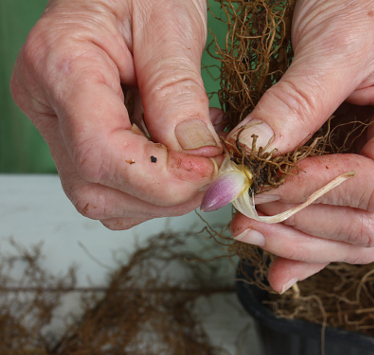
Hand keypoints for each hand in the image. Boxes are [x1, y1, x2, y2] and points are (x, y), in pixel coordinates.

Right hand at [11, 0, 222, 229]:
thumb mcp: (170, 24)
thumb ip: (178, 91)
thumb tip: (196, 154)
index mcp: (60, 64)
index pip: (101, 153)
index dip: (161, 177)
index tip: (211, 171)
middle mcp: (48, 104)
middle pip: (96, 189)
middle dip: (165, 194)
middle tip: (213, 172)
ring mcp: (60, 126)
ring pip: (103, 199)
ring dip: (163, 195)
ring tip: (200, 161)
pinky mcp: (80, 138)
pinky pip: (114, 187)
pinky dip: (157, 187)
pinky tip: (183, 158)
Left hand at [228, 0, 373, 292]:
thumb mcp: (336, 40)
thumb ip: (298, 101)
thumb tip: (253, 153)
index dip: (318, 190)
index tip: (266, 183)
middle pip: (366, 223)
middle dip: (301, 226)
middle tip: (245, 216)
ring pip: (351, 233)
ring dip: (296, 240)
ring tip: (246, 230)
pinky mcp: (355, 166)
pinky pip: (337, 219)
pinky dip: (305, 243)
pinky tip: (276, 265)